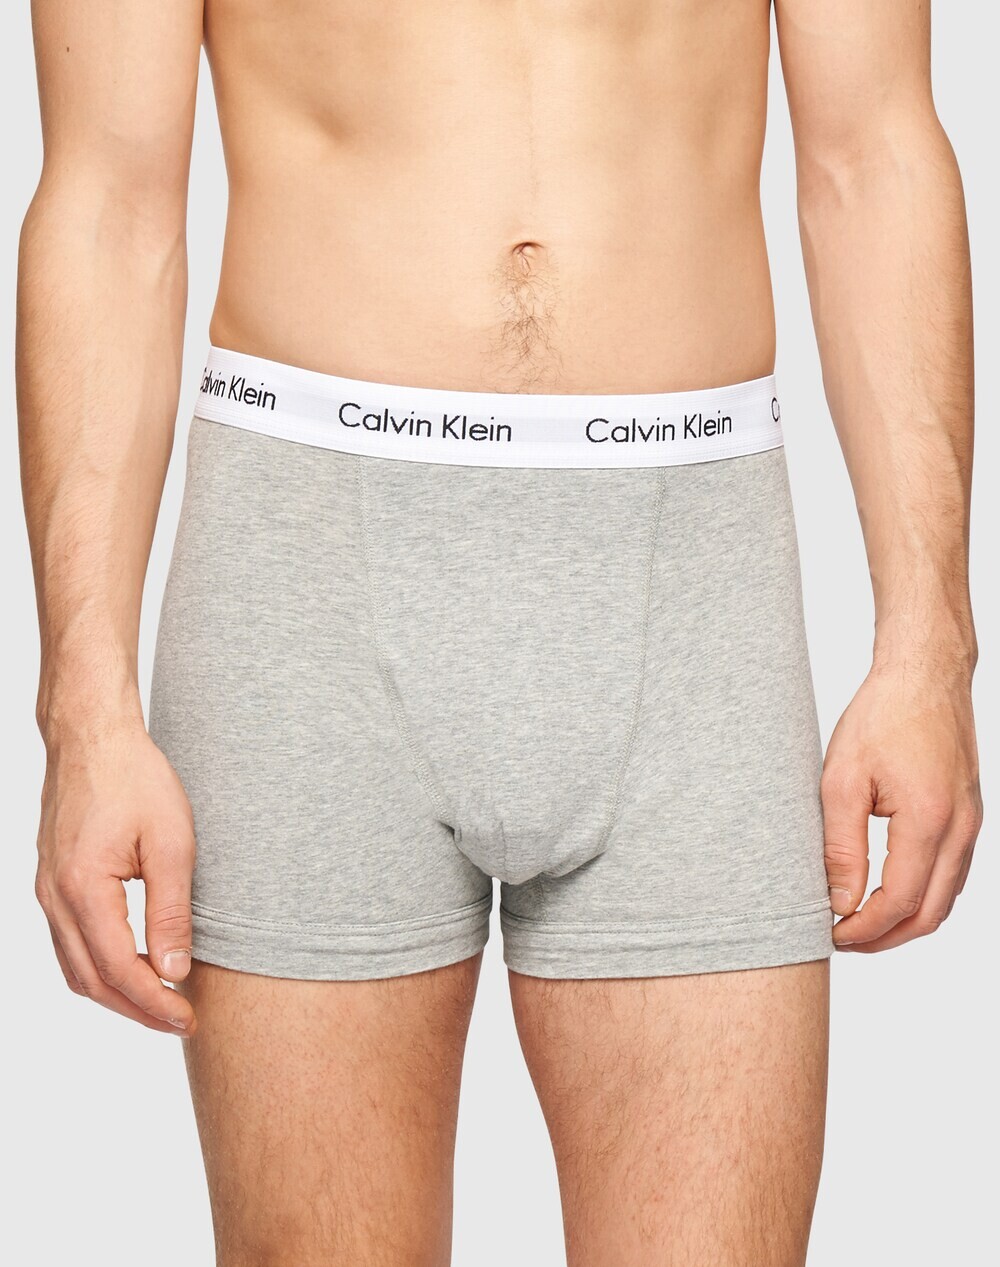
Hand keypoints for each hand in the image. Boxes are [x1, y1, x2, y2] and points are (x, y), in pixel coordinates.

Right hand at [34, 717, 196, 1032]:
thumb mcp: (171, 842)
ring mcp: (47, 891)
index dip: (154, 1001)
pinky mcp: (52, 882)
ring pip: (76, 967)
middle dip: (137, 1009)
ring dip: (117, 993)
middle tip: (181, 1020)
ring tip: (162, 1001)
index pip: (118, 969)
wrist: (92, 737)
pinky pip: (69, 943)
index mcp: (82, 889)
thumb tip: (174, 970)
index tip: (188, 1017)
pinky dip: (100, 967)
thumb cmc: (135, 779)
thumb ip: (172, 910)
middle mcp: (54, 897)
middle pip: (91, 980)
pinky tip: (133, 966)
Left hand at [821, 664, 982, 951]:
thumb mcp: (842, 780)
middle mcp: (960, 828)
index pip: (901, 902)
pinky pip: (952, 874)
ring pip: (946, 899)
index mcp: (929, 820)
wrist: (924, 676)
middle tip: (843, 939)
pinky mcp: (968, 816)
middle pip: (931, 914)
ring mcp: (971, 824)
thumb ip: (841, 847)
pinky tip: (887, 892)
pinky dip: (923, 896)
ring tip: (859, 922)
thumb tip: (841, 902)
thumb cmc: (882, 716)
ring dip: (905, 920)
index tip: (832, 934)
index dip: (865, 929)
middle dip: (886, 937)